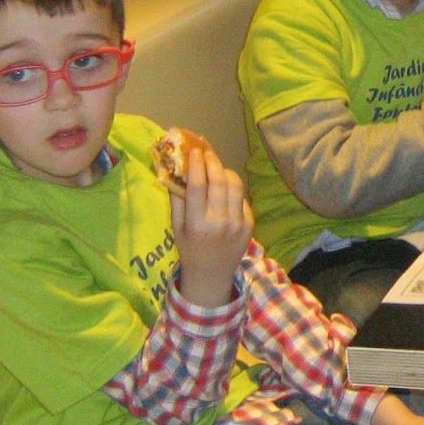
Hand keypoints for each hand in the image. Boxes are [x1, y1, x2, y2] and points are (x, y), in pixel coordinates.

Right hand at [169, 142, 252, 308]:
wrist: (212, 273)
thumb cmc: (190, 248)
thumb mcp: (176, 227)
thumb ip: (177, 199)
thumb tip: (173, 169)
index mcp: (197, 224)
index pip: (198, 186)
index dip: (196, 165)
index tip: (194, 150)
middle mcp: (219, 222)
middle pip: (219, 181)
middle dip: (212, 161)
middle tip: (206, 150)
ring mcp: (238, 223)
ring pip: (235, 186)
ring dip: (225, 171)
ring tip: (216, 166)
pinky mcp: (250, 224)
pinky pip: (242, 198)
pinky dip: (233, 188)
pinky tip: (224, 187)